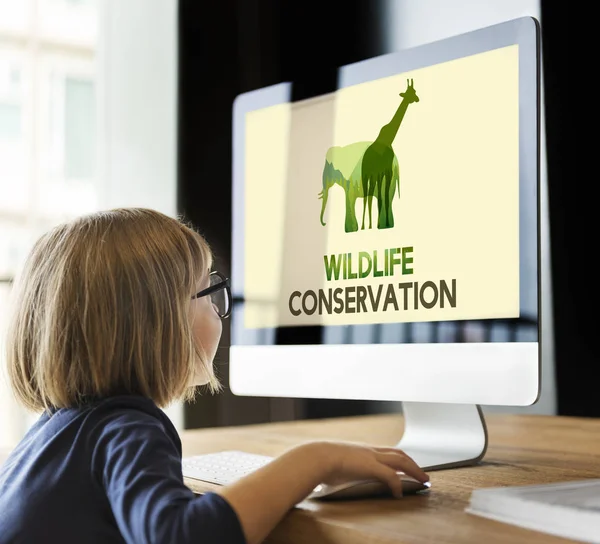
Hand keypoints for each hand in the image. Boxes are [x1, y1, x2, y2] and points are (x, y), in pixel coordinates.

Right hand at [314, 441, 428, 497]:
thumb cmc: (320, 460)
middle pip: (398, 453)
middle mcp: (370, 450)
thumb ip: (340, 467)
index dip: (400, 458)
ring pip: (400, 461)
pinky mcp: (370, 467)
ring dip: (414, 470)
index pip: (387, 450)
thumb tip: (333, 475)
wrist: (317, 456)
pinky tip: (400, 494)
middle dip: (413, 463)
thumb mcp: (333, 462)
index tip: (407, 464)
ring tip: (423, 481)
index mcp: (362, 449)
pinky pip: (390, 476)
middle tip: (423, 474)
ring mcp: (371, 457)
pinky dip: (398, 485)